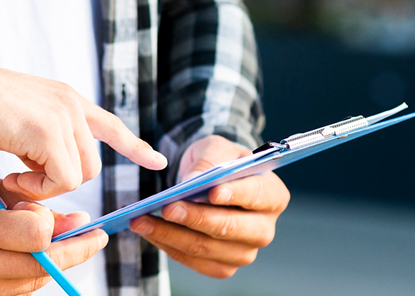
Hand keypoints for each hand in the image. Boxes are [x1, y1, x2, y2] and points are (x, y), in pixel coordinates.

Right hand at [0, 66, 166, 198]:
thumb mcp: (23, 122)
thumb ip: (45, 140)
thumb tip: (52, 170)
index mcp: (66, 99)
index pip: (111, 125)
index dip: (134, 146)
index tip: (158, 161)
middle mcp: (71, 104)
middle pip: (92, 165)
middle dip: (62, 181)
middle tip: (22, 180)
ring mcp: (63, 117)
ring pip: (79, 175)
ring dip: (46, 186)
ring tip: (14, 177)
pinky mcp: (49, 133)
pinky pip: (62, 180)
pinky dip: (38, 188)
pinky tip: (12, 177)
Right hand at [0, 180, 106, 295]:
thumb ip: (27, 204)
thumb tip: (75, 222)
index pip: (35, 236)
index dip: (52, 225)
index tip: (58, 216)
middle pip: (41, 265)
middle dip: (73, 249)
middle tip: (96, 236)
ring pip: (32, 282)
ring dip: (54, 264)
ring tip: (68, 244)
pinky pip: (15, 294)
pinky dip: (29, 276)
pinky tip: (35, 258)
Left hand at [129, 135, 289, 277]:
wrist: (211, 181)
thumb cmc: (218, 161)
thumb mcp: (214, 148)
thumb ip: (207, 162)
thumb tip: (190, 183)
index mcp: (272, 195)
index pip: (256, 195)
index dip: (234, 194)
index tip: (212, 192)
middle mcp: (264, 228)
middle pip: (230, 228)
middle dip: (195, 218)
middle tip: (167, 207)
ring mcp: (245, 251)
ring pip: (207, 248)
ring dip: (172, 235)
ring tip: (142, 220)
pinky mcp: (223, 265)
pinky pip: (195, 261)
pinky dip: (169, 246)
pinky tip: (149, 231)